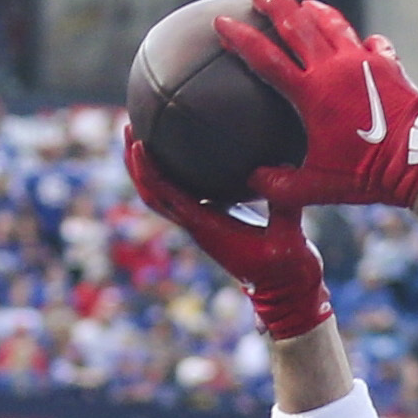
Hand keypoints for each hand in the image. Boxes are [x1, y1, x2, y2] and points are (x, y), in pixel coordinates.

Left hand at [119, 125, 328, 337]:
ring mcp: (201, 224)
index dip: (149, 170)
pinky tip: (176, 150)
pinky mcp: (211, 221)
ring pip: (160, 196)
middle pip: (152, 194)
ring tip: (139, 132)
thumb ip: (285, 204)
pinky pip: (179, 195)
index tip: (137, 141)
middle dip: (135, 163)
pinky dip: (168, 174)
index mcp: (207, 228)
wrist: (285, 293)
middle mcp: (196, 226)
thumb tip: (285, 165)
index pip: (167, 196)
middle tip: (128, 125)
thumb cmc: (287, 269)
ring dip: (145, 168)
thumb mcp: (290, 237)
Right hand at [215, 0, 417, 210]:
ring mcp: (365, 61)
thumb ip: (278, 184)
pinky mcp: (389, 65)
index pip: (265, 57)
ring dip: (314, 10)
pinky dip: (360, 40)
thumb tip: (253, 180)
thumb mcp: (315, 188)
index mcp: (311, 93)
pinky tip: (360, 42)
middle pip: (297, 23)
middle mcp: (336, 68)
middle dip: (274, 3)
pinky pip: (371, 43)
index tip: (221, 22)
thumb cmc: (366, 177)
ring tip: (303, 4)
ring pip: (333, 23)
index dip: (239, 38)